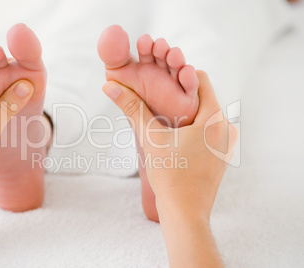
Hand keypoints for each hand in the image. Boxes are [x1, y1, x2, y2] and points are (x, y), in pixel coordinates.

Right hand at [103, 71, 237, 218]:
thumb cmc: (170, 176)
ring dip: (187, 113)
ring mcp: (227, 143)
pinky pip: (209, 131)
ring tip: (165, 119)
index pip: (200, 78)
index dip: (179, 75)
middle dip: (181, 96)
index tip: (162, 80)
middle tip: (158, 97)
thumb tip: (109, 85)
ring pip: (205, 115)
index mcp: (215, 118)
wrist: (185, 213)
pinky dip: (194, 128)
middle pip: (203, 97)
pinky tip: (176, 137)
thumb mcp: (150, 138)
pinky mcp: (223, 156)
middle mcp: (227, 128)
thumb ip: (133, 108)